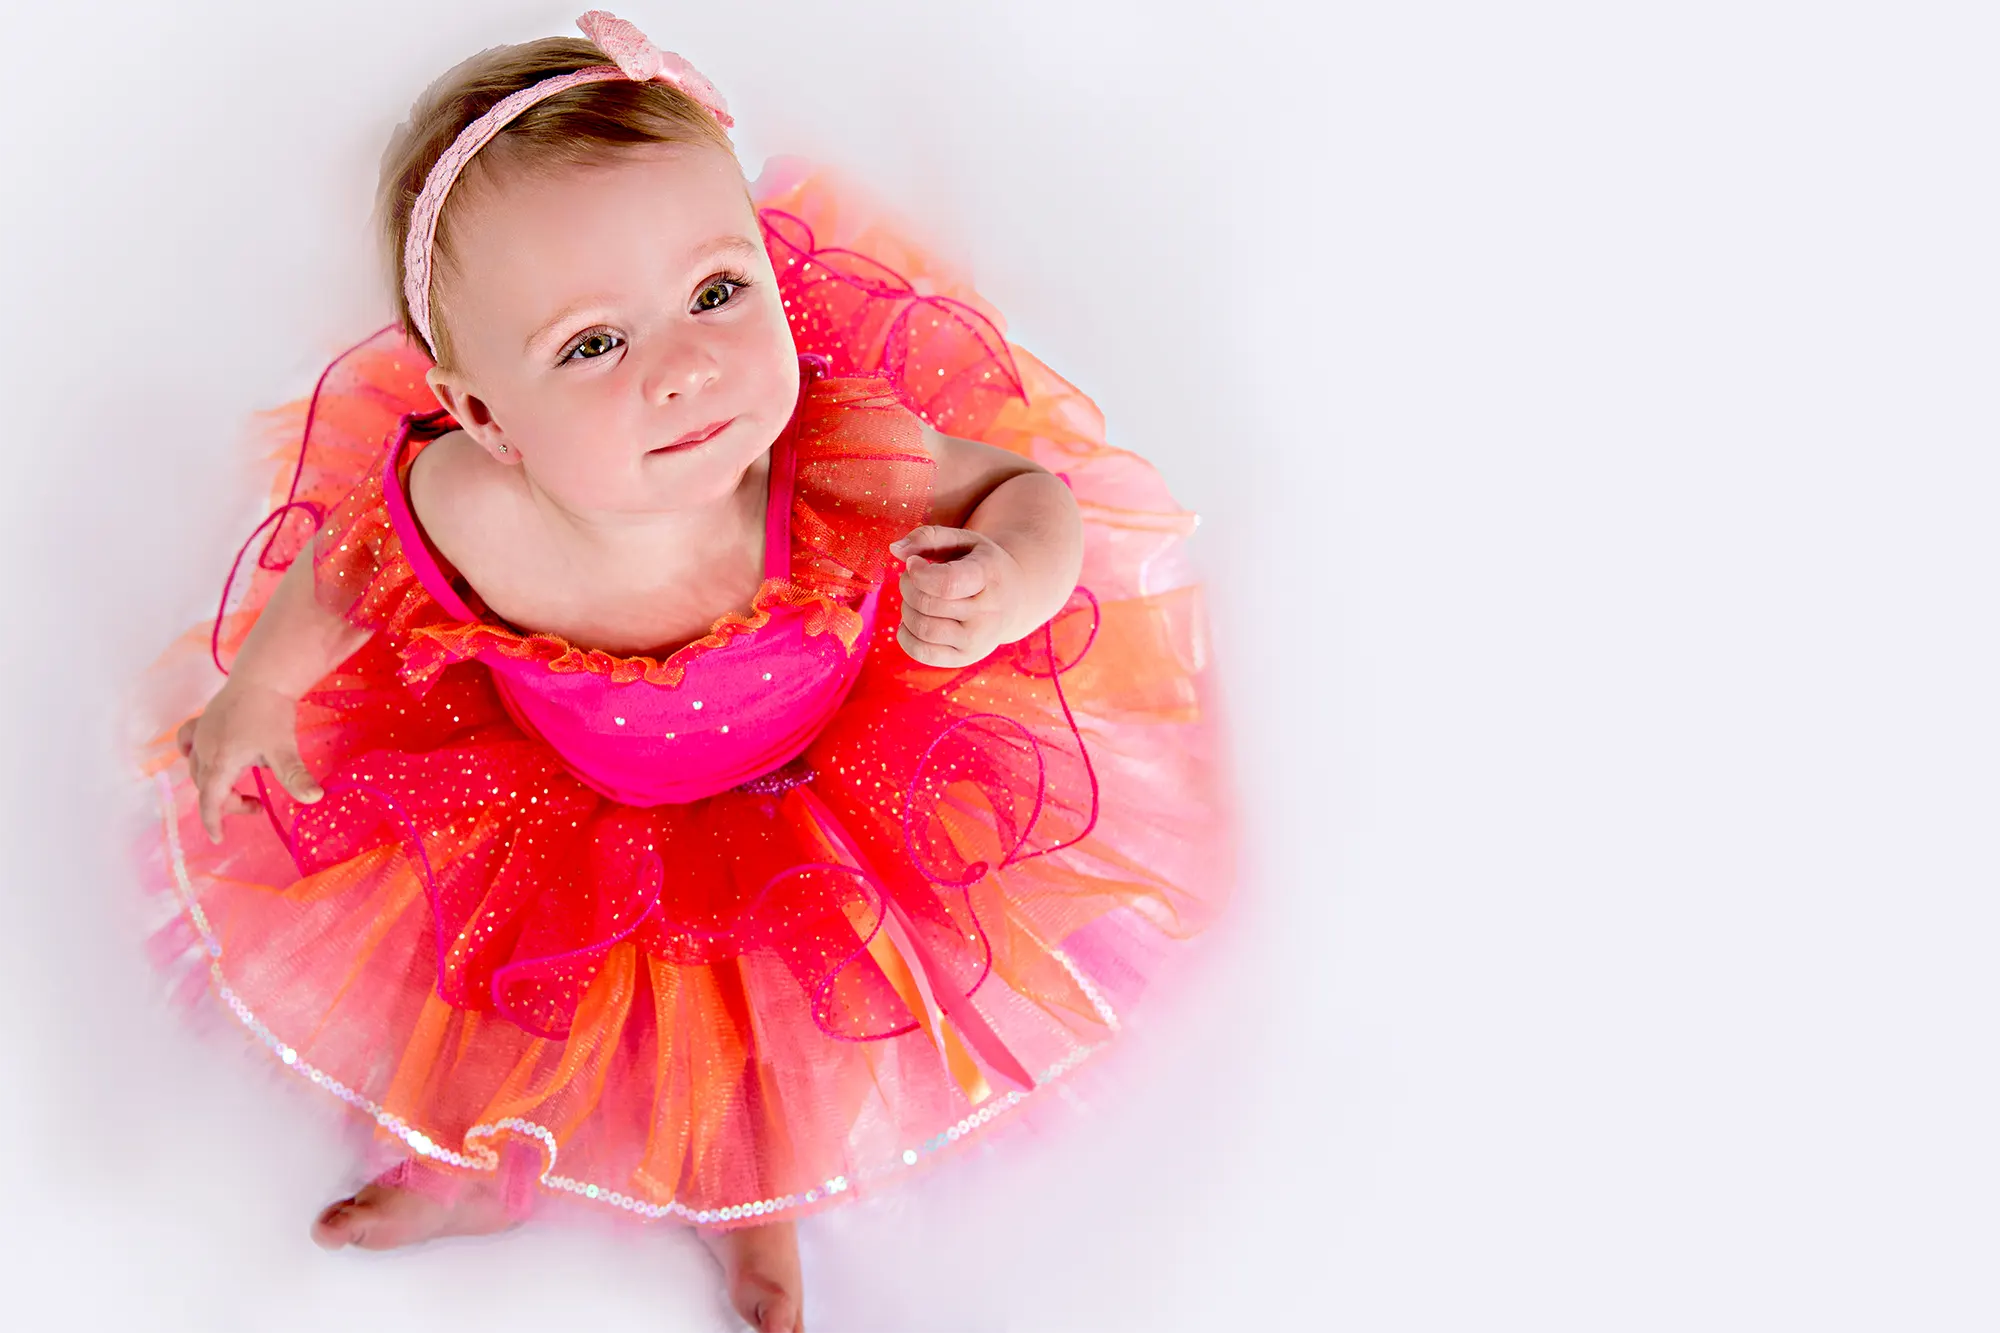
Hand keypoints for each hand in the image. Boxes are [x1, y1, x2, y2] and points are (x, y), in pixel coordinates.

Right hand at [175, 679, 323, 843]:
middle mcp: (204, 750)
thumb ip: (295, 776)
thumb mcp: (284, 749)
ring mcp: (202, 734)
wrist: (262, 676)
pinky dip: (191, 754)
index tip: (219, 838)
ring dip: (214, 783)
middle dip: (227, 802)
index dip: (213, 821)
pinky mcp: (205, 720)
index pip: (210, 800)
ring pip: (198, 767)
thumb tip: (313, 799)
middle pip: (207, 787)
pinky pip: (188, 742)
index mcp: (220, 762)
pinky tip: (200, 756)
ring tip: (241, 785)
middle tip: (256, 804)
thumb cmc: (271, 714)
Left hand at [888, 525, 1026, 667]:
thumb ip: (928, 537)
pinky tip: (914, 620)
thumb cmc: (981, 564)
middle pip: (927, 605)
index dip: (919, 573)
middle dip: (908, 587)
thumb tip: (895, 550)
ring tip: (915, 598)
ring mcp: (978, 640)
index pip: (946, 583)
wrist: (1014, 597)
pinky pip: (921, 653)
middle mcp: (988, 613)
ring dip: (907, 610)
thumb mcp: (963, 541)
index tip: (914, 564)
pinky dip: (906, 635)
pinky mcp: (965, 658)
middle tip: (911, 578)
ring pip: (922, 629)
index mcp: (990, 577)